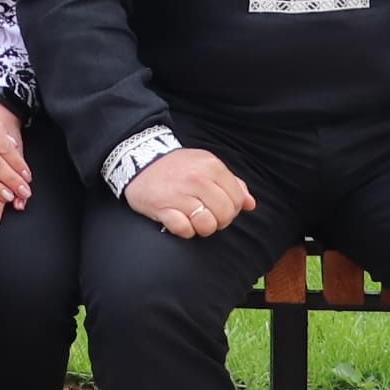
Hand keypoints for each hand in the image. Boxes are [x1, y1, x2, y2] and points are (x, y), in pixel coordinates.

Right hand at [123, 148, 254, 239]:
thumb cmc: (177, 166)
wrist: (139, 159)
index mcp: (212, 166)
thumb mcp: (207, 165)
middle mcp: (197, 179)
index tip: (220, 208)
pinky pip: (184, 229)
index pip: (236, 199)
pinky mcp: (162, 207)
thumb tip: (250, 204)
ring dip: (202, 228)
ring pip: (207, 224)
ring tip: (195, 220)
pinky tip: (180, 222)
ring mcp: (179, 193)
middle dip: (219, 221)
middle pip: (224, 214)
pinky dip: (184, 230)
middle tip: (208, 217)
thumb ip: (232, 183)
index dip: (231, 209)